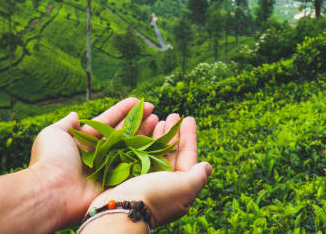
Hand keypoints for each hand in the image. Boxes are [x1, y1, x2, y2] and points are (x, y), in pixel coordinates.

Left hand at [28, 98, 158, 227]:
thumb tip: (75, 114)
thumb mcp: (53, 134)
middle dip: (137, 119)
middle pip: (121, 133)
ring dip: (144, 133)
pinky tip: (156, 141)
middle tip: (152, 108)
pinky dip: (145, 154)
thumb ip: (66, 124)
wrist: (51, 191)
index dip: (122, 110)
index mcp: (83, 143)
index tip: (137, 100)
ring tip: (158, 119)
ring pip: (130, 147)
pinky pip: (133, 165)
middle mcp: (97, 155)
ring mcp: (107, 169)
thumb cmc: (50, 160)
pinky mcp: (115, 182)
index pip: (107, 122)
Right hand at [87, 114, 211, 227]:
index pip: (188, 158)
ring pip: (155, 153)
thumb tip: (207, 167)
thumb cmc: (155, 196)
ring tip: (159, 119)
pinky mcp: (128, 178)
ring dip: (159, 136)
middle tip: (172, 114)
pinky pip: (139, 155)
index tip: (189, 118)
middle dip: (173, 133)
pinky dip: (142, 141)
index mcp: (179, 188)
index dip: (189, 138)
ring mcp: (145, 182)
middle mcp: (163, 185)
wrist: (118, 210)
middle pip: (171, 153)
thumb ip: (198, 176)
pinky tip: (143, 130)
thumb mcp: (184, 187)